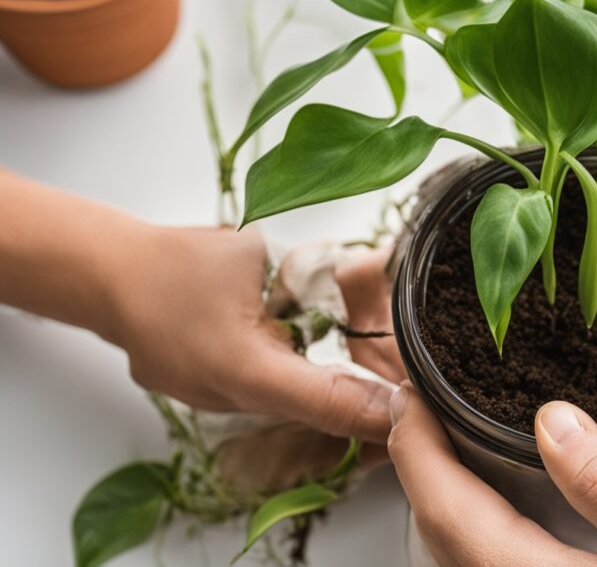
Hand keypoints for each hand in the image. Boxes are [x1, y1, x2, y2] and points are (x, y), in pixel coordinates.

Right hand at [108, 226, 396, 443]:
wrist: (107, 277)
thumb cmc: (178, 263)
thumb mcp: (254, 257)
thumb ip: (308, 273)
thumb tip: (368, 267)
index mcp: (248, 370)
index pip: (328, 402)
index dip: (376, 410)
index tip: (415, 409)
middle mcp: (233, 400)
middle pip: (314, 412)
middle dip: (360, 402)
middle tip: (403, 390)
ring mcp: (216, 405)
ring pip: (290, 405)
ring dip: (328, 393)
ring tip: (372, 379)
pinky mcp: (208, 398)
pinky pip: (263, 395)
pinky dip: (293, 382)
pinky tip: (311, 359)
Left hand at [388, 383, 596, 565]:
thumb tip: (554, 422)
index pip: (454, 516)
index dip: (418, 451)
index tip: (413, 397)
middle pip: (437, 535)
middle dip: (413, 462)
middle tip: (415, 406)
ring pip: (451, 551)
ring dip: (434, 492)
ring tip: (437, 434)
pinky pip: (479, 556)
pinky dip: (462, 514)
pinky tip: (478, 483)